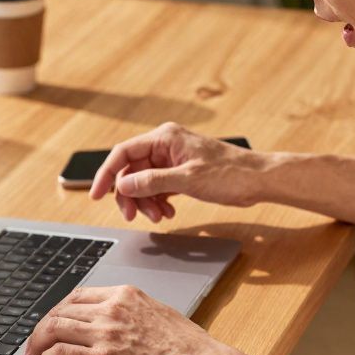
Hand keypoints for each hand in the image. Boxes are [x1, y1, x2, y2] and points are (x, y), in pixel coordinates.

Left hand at [22, 285, 251, 354]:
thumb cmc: (191, 348)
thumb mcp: (160, 314)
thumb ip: (135, 313)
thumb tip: (122, 324)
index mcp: (127, 295)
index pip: (80, 295)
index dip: (60, 309)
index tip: (54, 320)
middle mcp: (112, 308)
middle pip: (62, 310)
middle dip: (43, 325)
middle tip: (37, 339)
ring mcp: (106, 332)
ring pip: (55, 328)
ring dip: (38, 341)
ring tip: (33, 354)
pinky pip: (61, 353)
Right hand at [90, 122, 261, 221]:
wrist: (258, 180)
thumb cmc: (230, 174)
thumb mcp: (187, 180)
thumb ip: (152, 182)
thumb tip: (123, 185)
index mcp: (164, 138)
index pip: (123, 153)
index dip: (106, 174)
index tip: (96, 194)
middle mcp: (165, 145)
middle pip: (131, 170)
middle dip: (131, 195)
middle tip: (133, 216)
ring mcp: (172, 158)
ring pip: (144, 182)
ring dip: (146, 202)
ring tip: (160, 216)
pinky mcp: (180, 172)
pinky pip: (158, 187)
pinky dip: (158, 201)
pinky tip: (168, 212)